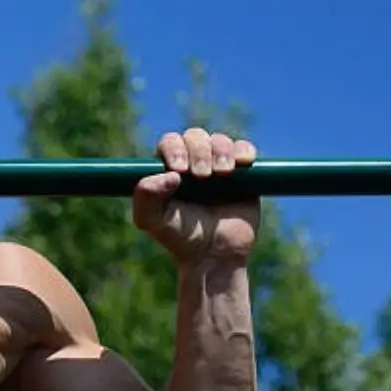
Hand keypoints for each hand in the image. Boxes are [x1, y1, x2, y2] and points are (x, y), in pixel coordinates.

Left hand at [132, 128, 259, 262]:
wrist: (214, 254)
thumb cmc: (180, 237)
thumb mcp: (152, 220)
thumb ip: (145, 196)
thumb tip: (170, 174)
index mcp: (167, 169)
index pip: (170, 142)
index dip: (175, 149)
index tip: (179, 170)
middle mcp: (192, 163)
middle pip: (195, 136)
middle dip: (199, 150)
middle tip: (202, 176)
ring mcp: (217, 165)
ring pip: (219, 140)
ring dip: (221, 151)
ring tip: (221, 174)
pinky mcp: (243, 172)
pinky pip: (244, 148)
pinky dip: (244, 150)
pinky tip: (243, 163)